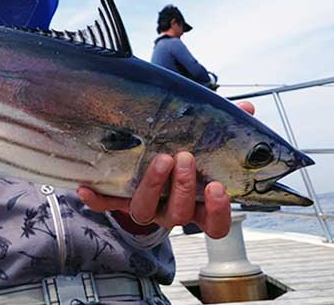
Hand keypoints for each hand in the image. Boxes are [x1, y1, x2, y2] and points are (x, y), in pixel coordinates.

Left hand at [77, 101, 255, 238]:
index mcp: (197, 204)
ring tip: (159, 160)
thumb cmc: (184, 152)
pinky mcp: (120, 199)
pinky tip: (85, 188)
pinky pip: (107, 203)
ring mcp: (145, 206)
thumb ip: (227, 130)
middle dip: (183, 187)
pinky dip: (96, 199)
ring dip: (152, 185)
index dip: (218, 211)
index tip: (218, 187)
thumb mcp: (207, 142)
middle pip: (179, 214)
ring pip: (145, 210)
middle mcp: (171, 210)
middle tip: (184, 158)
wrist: (151, 162)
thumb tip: (248, 109)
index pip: (214, 224)